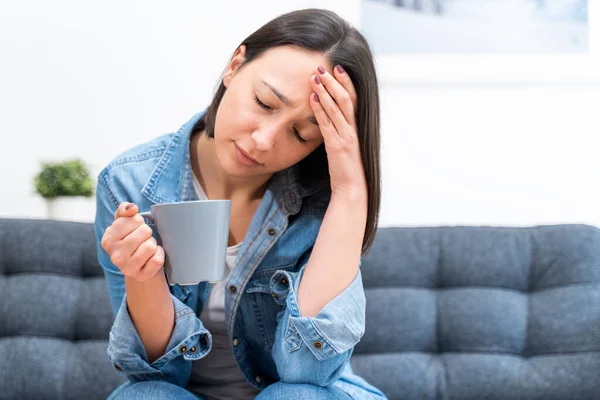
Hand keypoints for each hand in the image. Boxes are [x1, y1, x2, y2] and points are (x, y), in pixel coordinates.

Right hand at [100, 202, 164, 281]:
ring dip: (152, 244)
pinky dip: (159, 255)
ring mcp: (127, 268)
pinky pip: (157, 259)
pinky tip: (151, 258)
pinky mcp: (141, 276)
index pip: (134, 219)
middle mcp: (114, 255)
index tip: (134, 229)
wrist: (138, 266)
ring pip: (151, 246)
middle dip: (146, 233)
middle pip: (145, 231)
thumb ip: (124, 210)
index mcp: (108, 239)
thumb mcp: (124, 223)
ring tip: (146, 249)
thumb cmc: (131, 240)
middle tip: (141, 240)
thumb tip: (132, 208)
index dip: (138, 222)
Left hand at [309, 64, 366, 200]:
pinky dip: (320, 109)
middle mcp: (354, 129)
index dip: (346, 82)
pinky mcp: (337, 145)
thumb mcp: (345, 145)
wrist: (352, 189)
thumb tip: (329, 116)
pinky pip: (327, 123)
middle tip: (321, 67)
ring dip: (325, 91)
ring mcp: (347, 136)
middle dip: (334, 81)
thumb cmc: (347, 169)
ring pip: (337, 107)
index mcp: (356, 127)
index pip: (354, 98)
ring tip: (314, 77)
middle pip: (346, 98)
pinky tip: (312, 98)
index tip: (337, 67)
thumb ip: (340, 129)